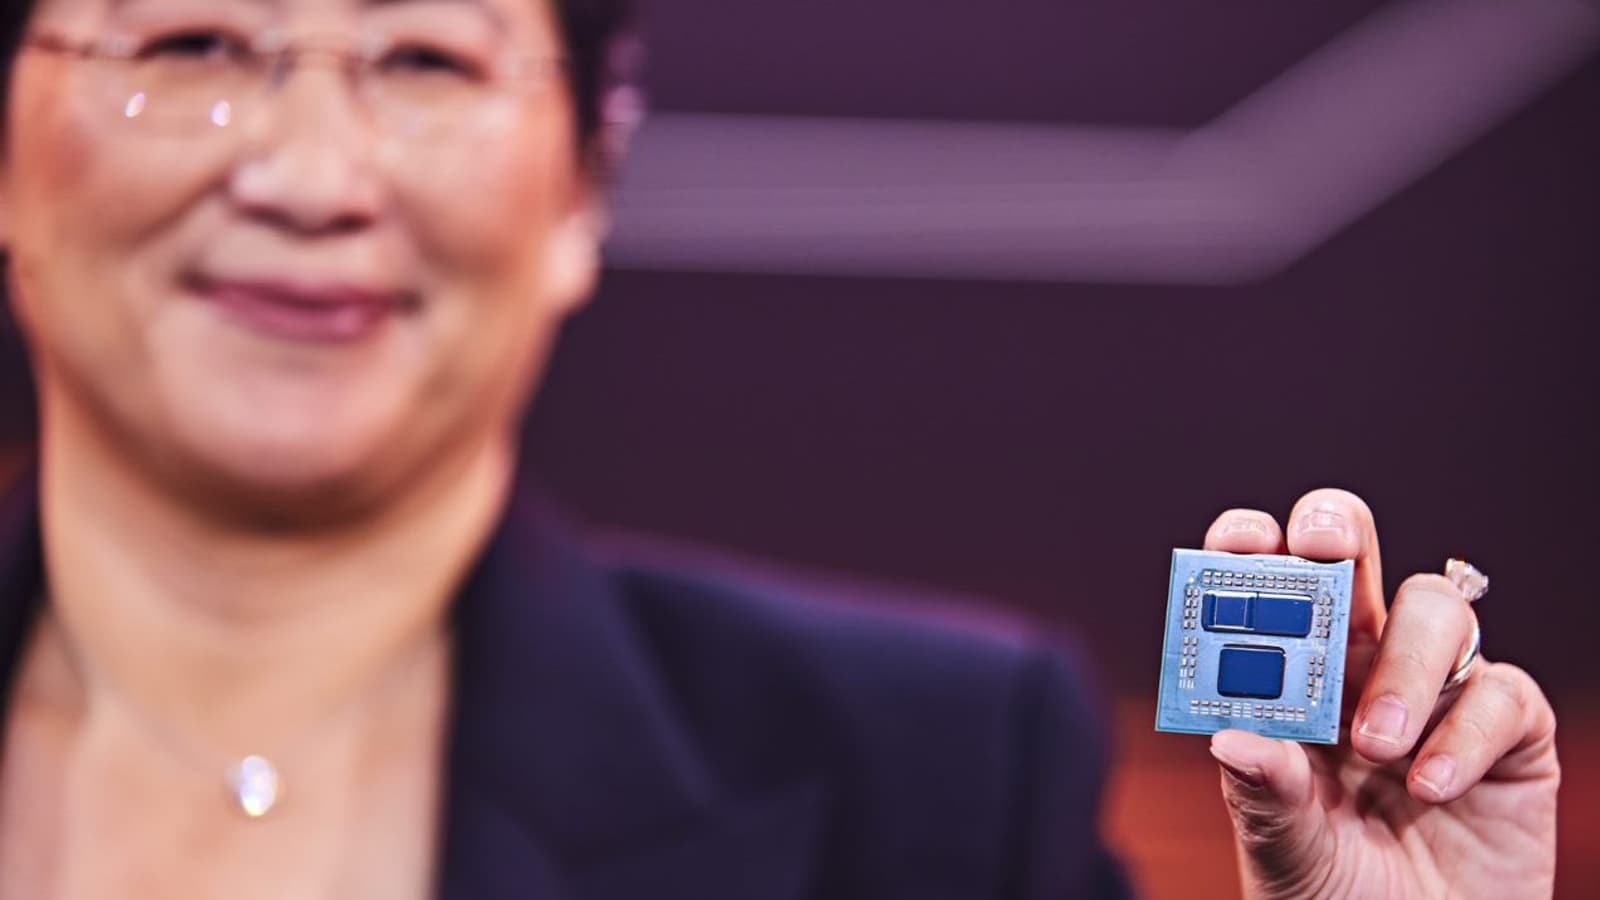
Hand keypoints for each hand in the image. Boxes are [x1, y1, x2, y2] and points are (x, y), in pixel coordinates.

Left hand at [1202, 489, 1558, 899]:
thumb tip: (1230, 739)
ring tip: (1378, 746)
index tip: (1242, 543)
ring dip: (1404, 664)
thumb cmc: (1332, 893)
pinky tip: (1430, 788)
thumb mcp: (1282, 849)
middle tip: (1324, 550)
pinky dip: (1464, 735)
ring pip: (1434, 608)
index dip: (1252, 545)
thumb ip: (1261, 794)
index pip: (1267, 584)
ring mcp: (1436, 691)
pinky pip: (1501, 693)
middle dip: (1336, 531)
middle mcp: (1358, 666)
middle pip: (1352, 557)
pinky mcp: (1508, 733)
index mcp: (1288, 678)